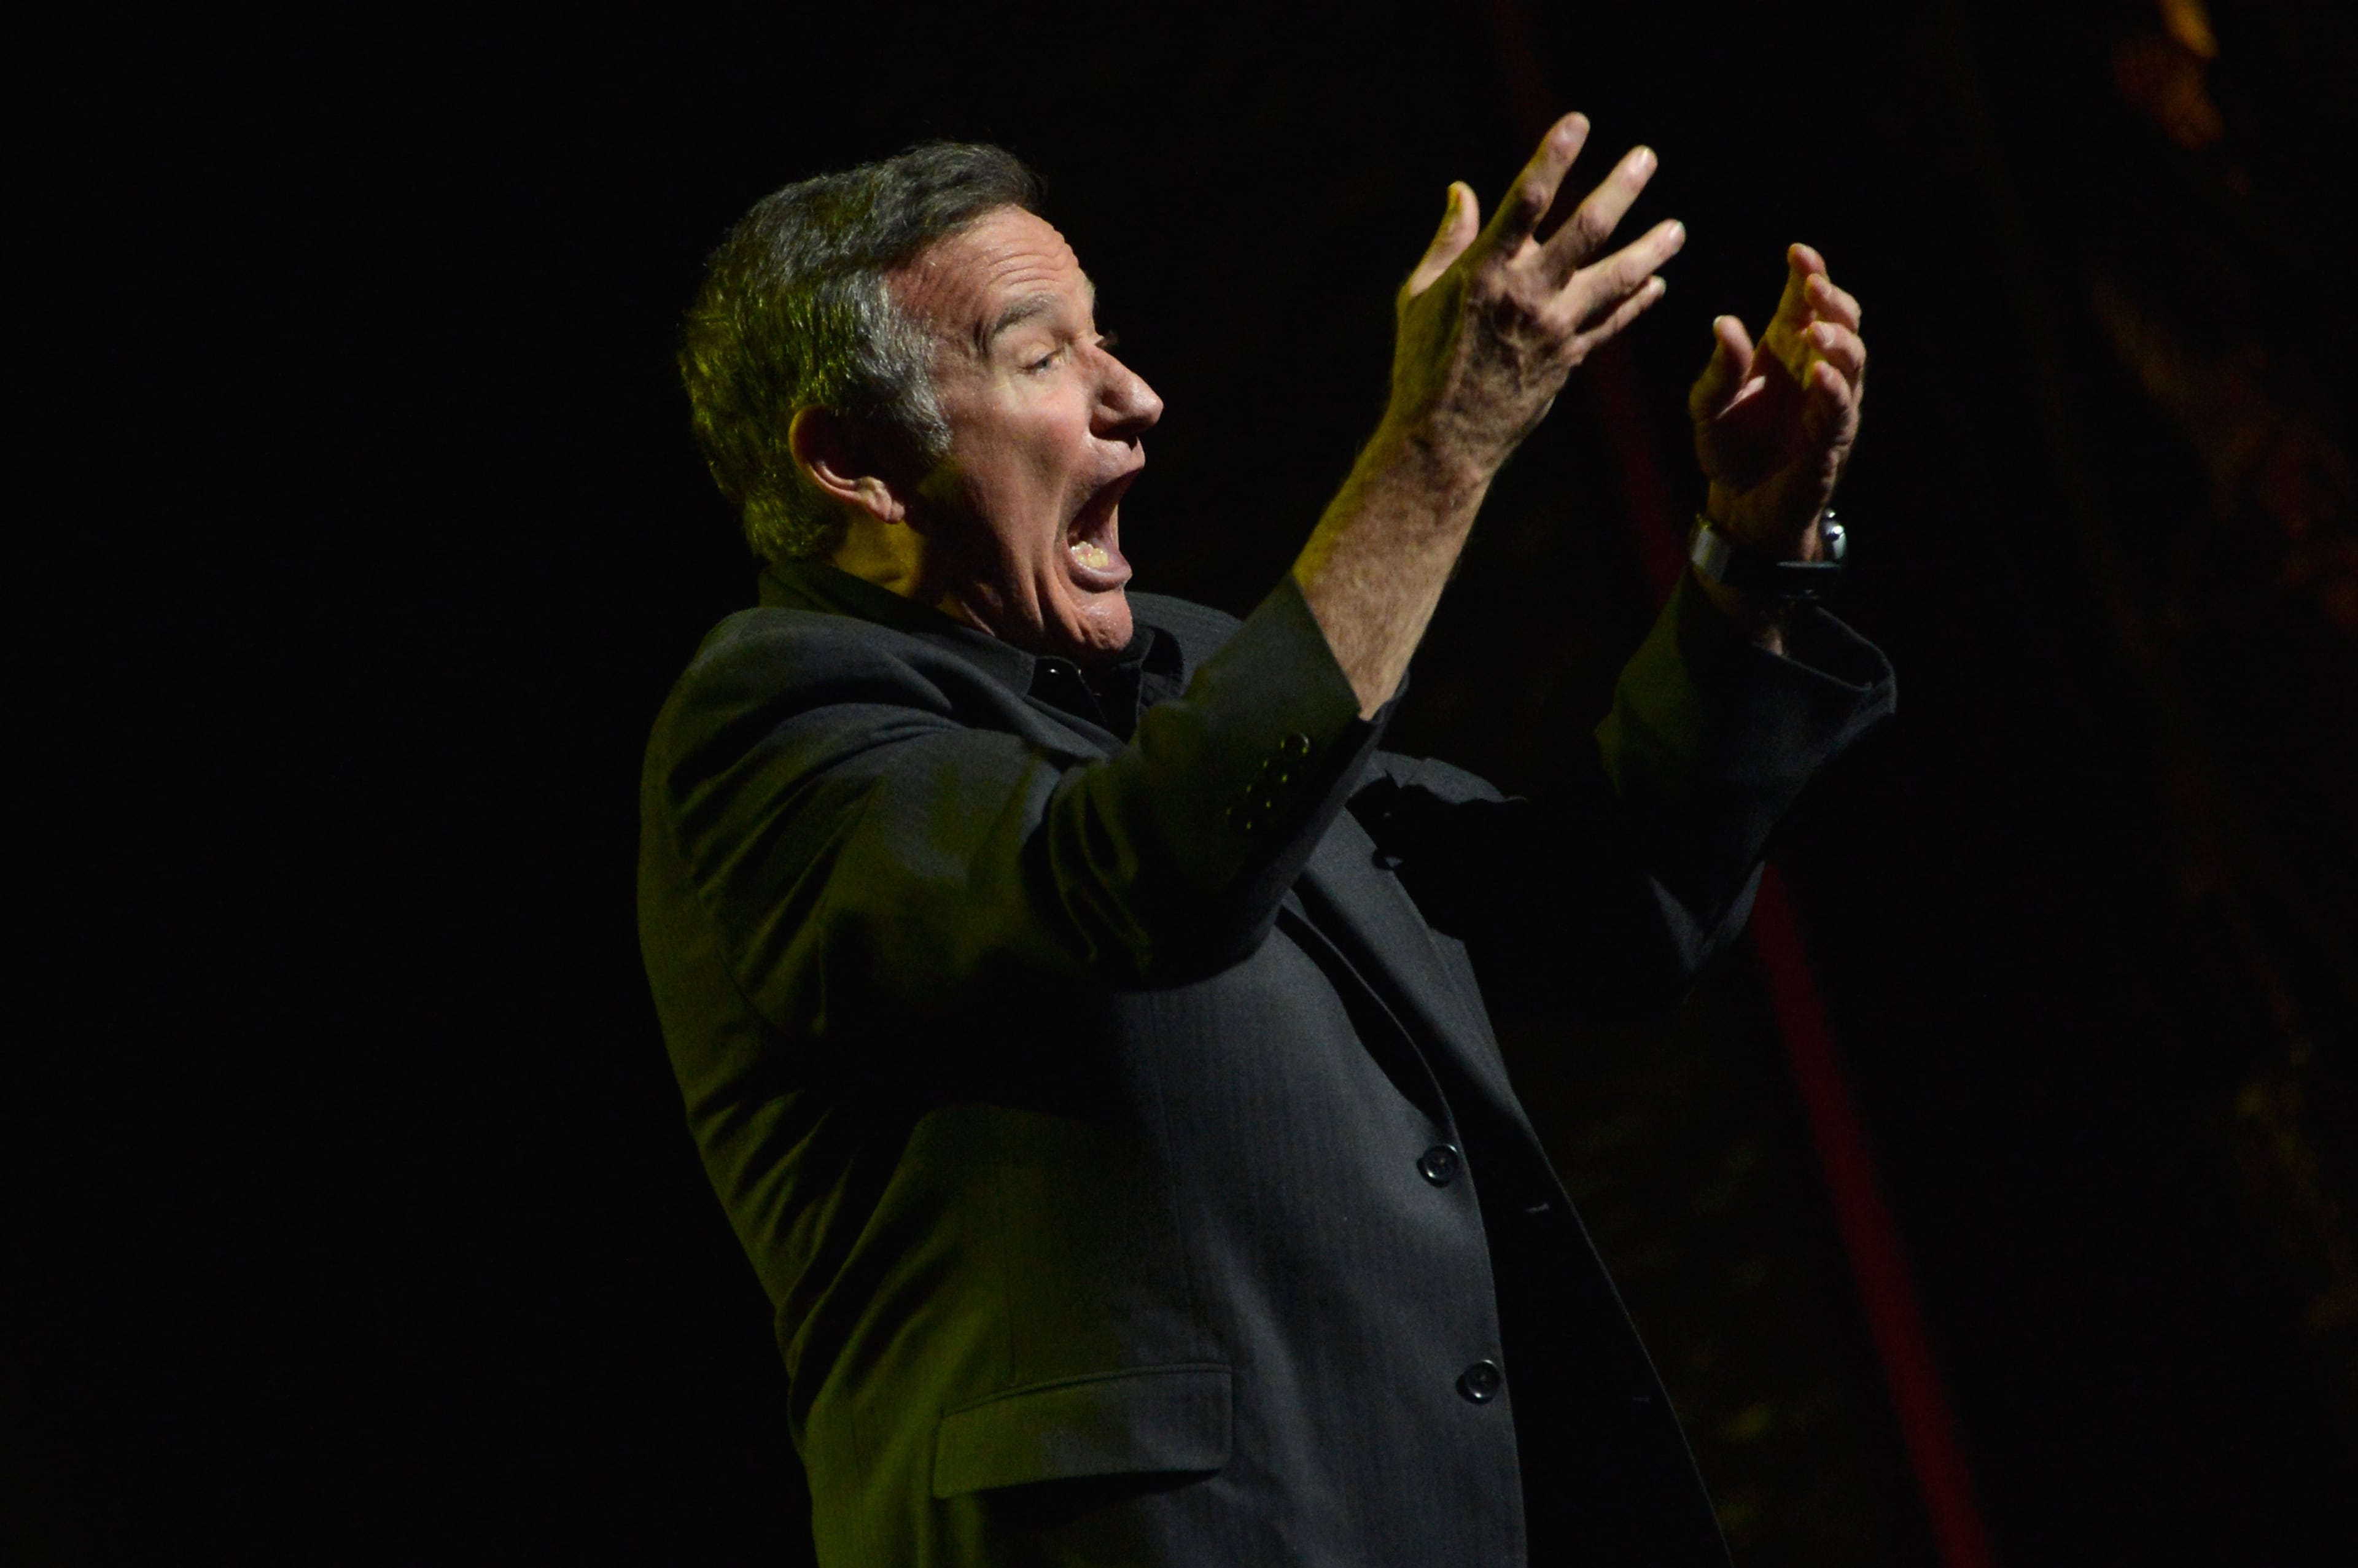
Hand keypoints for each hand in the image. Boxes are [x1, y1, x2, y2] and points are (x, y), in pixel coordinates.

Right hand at [1385, 114, 1684, 478]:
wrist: (1444, 440)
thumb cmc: (1422, 364)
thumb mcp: (1418, 297)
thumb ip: (1448, 242)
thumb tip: (1463, 190)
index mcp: (1484, 272)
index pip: (1525, 202)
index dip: (1553, 158)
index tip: (1578, 123)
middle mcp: (1526, 295)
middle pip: (1586, 230)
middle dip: (1620, 189)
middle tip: (1646, 158)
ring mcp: (1554, 329)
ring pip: (1616, 279)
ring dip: (1651, 249)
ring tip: (1678, 229)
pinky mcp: (1570, 360)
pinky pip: (1613, 324)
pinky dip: (1637, 302)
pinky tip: (1657, 283)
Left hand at [1688, 244, 1865, 555]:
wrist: (1739, 505)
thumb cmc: (1729, 446)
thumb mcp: (1707, 406)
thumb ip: (1719, 368)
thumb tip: (1724, 323)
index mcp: (1786, 348)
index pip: (1806, 302)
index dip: (1808, 273)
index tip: (1798, 252)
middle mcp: (1815, 368)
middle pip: (1841, 321)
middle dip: (1832, 300)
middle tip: (1813, 285)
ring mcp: (1829, 403)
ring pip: (1852, 361)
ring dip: (1837, 341)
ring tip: (1814, 330)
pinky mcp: (1831, 441)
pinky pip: (1840, 411)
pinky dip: (1833, 391)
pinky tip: (1820, 375)